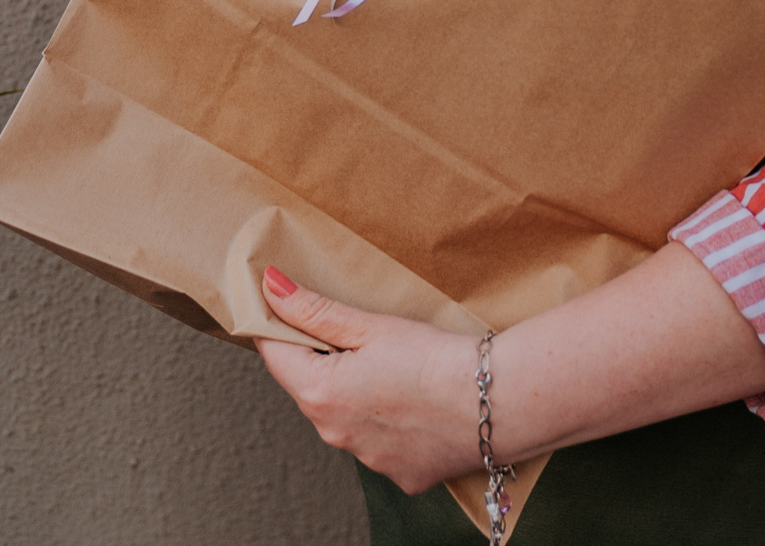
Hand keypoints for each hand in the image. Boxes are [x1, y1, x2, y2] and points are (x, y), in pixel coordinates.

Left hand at [255, 267, 479, 493]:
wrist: (494, 404)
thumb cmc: (433, 359)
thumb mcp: (370, 325)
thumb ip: (314, 310)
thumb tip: (270, 288)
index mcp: (321, 395)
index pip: (275, 354)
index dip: (277, 325)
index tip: (287, 305)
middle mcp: (335, 435)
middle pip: (309, 385)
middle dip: (321, 357)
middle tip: (355, 329)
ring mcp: (368, 460)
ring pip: (344, 414)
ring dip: (353, 390)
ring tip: (392, 363)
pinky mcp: (400, 475)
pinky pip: (378, 440)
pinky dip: (386, 419)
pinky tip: (413, 398)